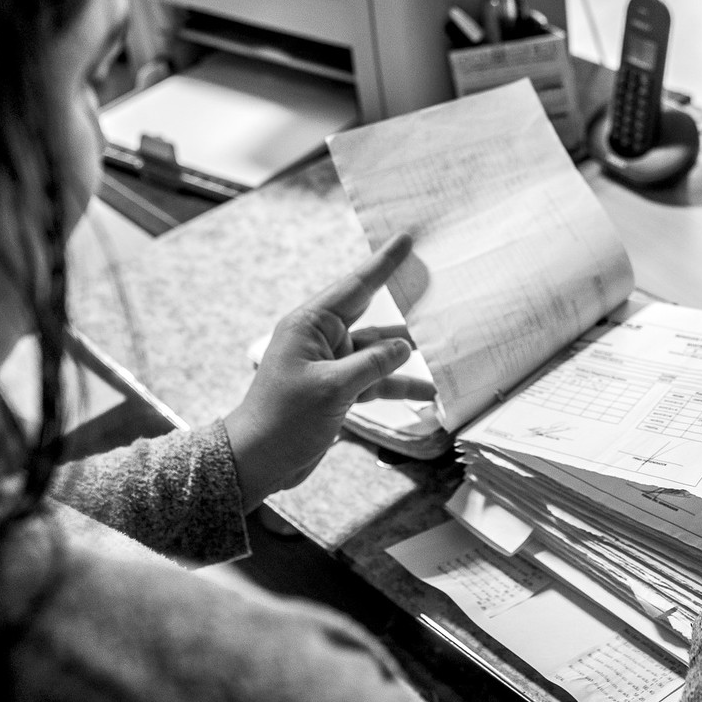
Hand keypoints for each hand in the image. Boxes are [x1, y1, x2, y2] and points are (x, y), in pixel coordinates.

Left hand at [223, 235, 432, 509]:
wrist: (258, 461)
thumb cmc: (283, 420)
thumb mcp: (333, 388)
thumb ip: (373, 364)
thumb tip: (404, 346)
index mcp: (310, 326)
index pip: (355, 287)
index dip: (383, 264)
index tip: (406, 240)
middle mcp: (321, 339)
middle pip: (373, 318)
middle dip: (403, 310)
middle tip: (435, 290)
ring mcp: (331, 366)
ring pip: (378, 352)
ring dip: (406, 356)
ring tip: (443, 349)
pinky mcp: (338, 390)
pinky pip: (375, 380)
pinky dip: (398, 385)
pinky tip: (426, 391)